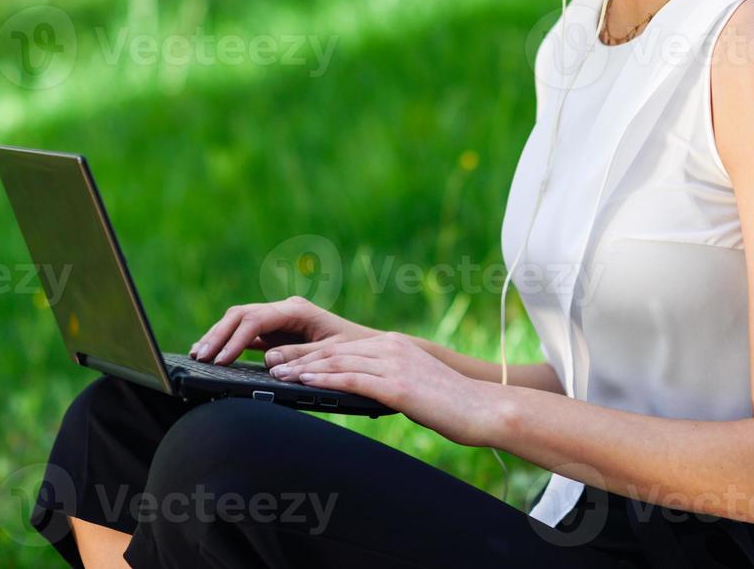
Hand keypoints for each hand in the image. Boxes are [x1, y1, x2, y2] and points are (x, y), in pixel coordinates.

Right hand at [191, 295, 379, 365]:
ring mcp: (279, 319)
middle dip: (217, 335)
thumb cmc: (356, 353)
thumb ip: (299, 356)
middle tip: (198, 357)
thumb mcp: (330, 356)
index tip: (219, 359)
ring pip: (239, 320)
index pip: (255, 320)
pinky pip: (246, 332)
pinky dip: (228, 341)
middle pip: (241, 315)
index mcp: (297, 310)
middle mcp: (285, 309)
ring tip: (197, 354)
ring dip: (218, 336)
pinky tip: (213, 353)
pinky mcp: (277, 332)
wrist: (372, 351)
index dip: (234, 339)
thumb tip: (267, 359)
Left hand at [264, 331, 506, 446]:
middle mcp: (390, 347)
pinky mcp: (396, 384)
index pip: (342, 346)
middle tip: (270, 361)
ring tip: (277, 373)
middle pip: (333, 350)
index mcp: (394, 345)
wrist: (482, 408)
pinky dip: (323, 379)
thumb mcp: (414, 385)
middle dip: (299, 356)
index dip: (311, 351)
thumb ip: (388, 382)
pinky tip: (304, 383)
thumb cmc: (452, 405)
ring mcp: (393, 363)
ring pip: (337, 362)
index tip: (287, 357)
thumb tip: (364, 393)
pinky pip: (352, 379)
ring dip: (302, 368)